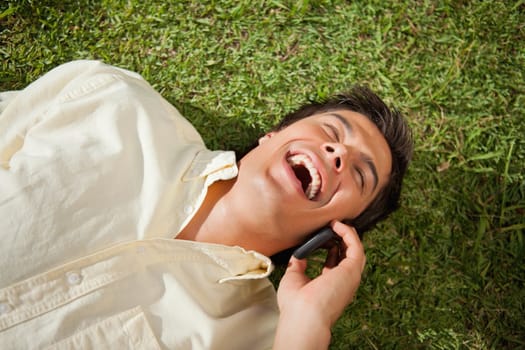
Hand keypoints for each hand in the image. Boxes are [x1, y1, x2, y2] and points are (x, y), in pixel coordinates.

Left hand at [272, 220, 365, 348]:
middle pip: (348, 255)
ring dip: (346, 234)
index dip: (331, 248)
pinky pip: (356, 247)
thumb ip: (298, 266)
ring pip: (355, 250)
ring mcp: (350, 276)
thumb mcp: (294, 279)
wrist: (303, 315)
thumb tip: (298, 256)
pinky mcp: (352, 270)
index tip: (322, 236)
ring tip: (334, 222)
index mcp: (331, 286)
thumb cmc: (295, 304)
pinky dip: (348, 234)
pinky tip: (337, 225)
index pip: (336, 263)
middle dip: (341, 238)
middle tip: (331, 225)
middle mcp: (343, 282)